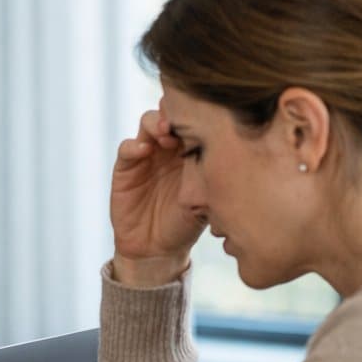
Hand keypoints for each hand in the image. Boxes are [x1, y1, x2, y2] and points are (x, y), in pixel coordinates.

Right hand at [109, 106, 206, 285]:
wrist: (158, 249)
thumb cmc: (187, 223)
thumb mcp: (206, 197)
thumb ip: (213, 172)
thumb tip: (236, 149)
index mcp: (192, 150)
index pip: (195, 120)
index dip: (199, 114)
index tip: (208, 119)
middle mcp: (169, 147)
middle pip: (170, 113)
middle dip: (176, 112)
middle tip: (184, 122)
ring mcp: (146, 154)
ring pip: (148, 122)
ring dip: (156, 123)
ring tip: (165, 134)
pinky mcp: (126, 168)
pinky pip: (127, 147)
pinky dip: (134, 145)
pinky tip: (143, 150)